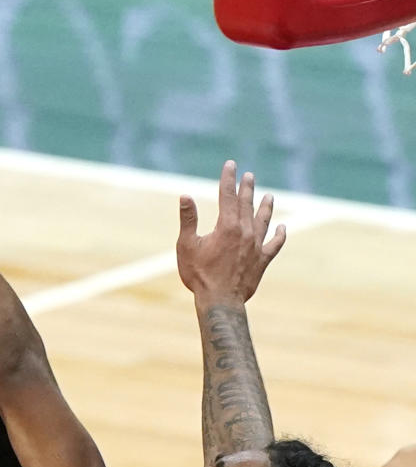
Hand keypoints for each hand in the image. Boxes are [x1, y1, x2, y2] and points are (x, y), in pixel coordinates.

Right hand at [177, 160, 285, 304]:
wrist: (220, 302)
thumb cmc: (200, 276)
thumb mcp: (187, 246)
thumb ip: (188, 220)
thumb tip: (185, 196)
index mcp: (227, 225)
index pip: (227, 195)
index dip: (228, 178)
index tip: (231, 164)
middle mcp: (245, 232)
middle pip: (247, 204)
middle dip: (247, 188)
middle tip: (249, 176)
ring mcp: (256, 246)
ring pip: (263, 220)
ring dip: (266, 207)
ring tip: (269, 196)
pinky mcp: (262, 261)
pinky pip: (274, 245)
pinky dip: (279, 235)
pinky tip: (282, 227)